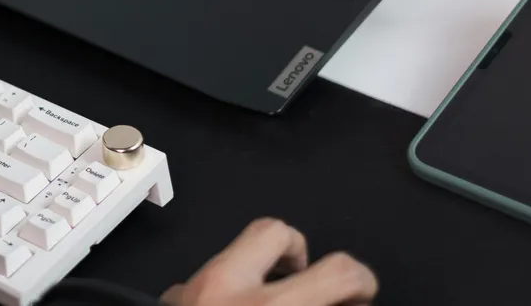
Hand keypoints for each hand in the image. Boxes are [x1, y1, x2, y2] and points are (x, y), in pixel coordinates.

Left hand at [161, 219, 377, 305]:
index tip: (361, 295)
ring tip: (276, 301)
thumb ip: (314, 303)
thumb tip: (339, 297)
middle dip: (300, 253)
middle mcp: (225, 289)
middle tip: (312, 289)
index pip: (337, 270)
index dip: (362, 281)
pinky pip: (205, 282)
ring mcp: (189, 291)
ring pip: (233, 254)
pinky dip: (227, 295)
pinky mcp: (169, 299)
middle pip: (276, 231)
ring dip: (262, 274)